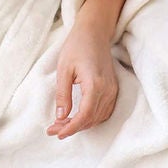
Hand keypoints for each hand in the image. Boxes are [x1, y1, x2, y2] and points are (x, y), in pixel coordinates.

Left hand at [47, 9, 118, 139]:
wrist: (94, 33)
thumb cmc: (76, 47)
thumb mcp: (63, 70)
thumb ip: (63, 95)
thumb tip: (60, 117)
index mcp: (95, 84)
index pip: (84, 115)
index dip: (71, 128)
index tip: (57, 134)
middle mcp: (107, 90)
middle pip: (91, 119)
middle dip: (72, 128)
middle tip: (53, 129)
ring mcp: (113, 91)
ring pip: (98, 118)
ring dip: (80, 125)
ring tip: (61, 124)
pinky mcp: (114, 90)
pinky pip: (104, 113)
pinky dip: (91, 119)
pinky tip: (77, 119)